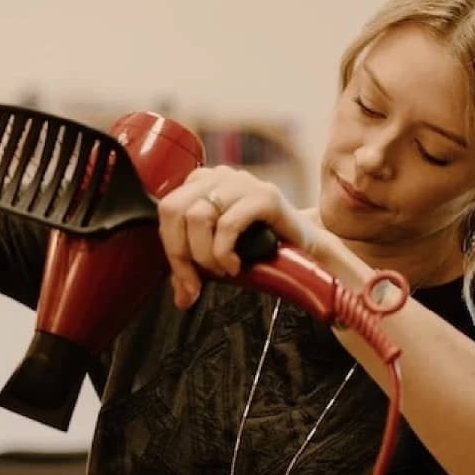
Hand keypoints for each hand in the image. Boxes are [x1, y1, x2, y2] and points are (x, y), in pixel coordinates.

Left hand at [156, 166, 315, 308]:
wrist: (306, 250)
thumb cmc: (261, 249)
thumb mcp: (218, 258)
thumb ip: (194, 270)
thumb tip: (180, 297)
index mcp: (201, 184)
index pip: (167, 211)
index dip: (172, 251)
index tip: (187, 284)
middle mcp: (219, 176)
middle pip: (173, 209)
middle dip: (182, 253)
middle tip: (202, 278)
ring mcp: (242, 182)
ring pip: (197, 215)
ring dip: (205, 254)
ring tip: (223, 269)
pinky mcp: (265, 195)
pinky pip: (227, 223)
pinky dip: (224, 251)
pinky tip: (235, 265)